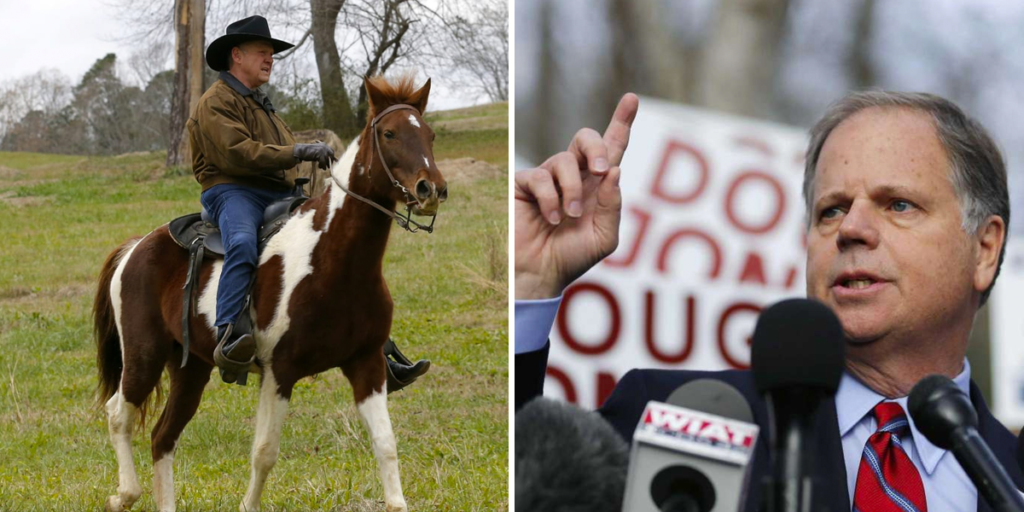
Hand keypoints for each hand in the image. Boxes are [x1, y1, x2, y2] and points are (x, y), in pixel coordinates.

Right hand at [293, 142, 334, 169]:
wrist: (301, 151)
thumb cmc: (308, 152)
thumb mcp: (317, 152)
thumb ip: (324, 155)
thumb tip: (331, 161)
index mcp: (324, 145)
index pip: (332, 151)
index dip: (332, 157)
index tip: (330, 162)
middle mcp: (324, 147)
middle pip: (331, 155)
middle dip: (330, 161)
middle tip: (328, 166)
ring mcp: (322, 150)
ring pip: (327, 160)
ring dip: (325, 165)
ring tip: (322, 168)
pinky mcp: (319, 154)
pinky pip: (323, 162)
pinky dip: (322, 165)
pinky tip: (319, 167)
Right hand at [515, 93, 638, 299]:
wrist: (539, 273)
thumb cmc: (572, 257)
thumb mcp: (604, 236)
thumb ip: (612, 205)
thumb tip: (614, 171)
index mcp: (597, 186)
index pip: (612, 148)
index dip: (621, 122)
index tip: (632, 99)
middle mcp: (574, 176)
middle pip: (587, 139)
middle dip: (597, 147)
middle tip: (602, 171)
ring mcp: (548, 178)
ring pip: (565, 161)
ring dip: (572, 190)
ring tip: (569, 216)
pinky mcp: (524, 184)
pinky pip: (541, 177)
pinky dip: (551, 198)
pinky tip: (551, 218)